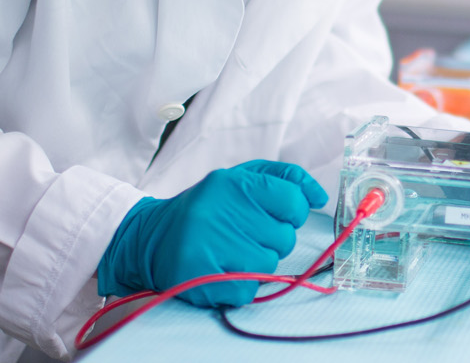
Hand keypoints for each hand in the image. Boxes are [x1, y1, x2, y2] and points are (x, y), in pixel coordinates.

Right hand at [96, 160, 328, 306]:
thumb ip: (284, 179)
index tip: (275, 216)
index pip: (292, 200)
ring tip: (231, 253)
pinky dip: (240, 287)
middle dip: (271, 241)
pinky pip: (248, 291)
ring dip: (256, 265)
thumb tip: (319, 196)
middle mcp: (220, 210)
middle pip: (283, 238)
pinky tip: (222, 271)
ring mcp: (209, 244)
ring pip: (268, 266)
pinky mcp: (200, 276)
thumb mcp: (240, 178)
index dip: (292, 213)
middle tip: (245, 236)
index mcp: (234, 183)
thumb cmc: (207, 208)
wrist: (150, 236)